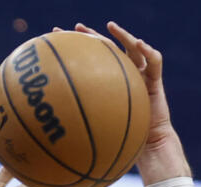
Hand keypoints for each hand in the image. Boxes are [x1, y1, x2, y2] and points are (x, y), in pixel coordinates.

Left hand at [61, 21, 189, 182]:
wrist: (147, 146)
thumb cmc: (121, 141)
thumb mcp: (94, 133)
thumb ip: (76, 127)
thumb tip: (44, 135)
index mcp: (108, 83)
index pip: (90, 62)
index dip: (75, 51)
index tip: (56, 41)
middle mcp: (124, 75)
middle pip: (108, 48)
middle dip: (92, 36)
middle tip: (76, 28)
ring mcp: (140, 75)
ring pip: (132, 48)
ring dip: (122, 36)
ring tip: (110, 27)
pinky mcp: (156, 81)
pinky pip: (155, 62)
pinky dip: (148, 51)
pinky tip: (139, 44)